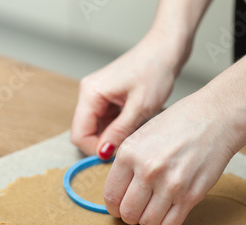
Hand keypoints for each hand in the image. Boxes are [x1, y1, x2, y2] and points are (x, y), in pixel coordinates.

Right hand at [70, 31, 185, 158]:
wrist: (166, 49)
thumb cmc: (155, 70)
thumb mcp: (140, 107)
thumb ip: (119, 132)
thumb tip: (103, 153)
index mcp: (90, 93)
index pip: (79, 135)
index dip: (95, 149)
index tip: (118, 154)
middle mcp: (89, 94)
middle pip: (85, 133)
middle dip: (105, 144)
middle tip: (129, 144)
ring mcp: (97, 96)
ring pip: (97, 129)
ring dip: (113, 136)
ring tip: (135, 129)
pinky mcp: (107, 98)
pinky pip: (106, 122)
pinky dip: (118, 128)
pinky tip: (135, 123)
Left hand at [103, 90, 245, 224]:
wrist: (215, 118)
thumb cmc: (180, 123)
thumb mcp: (142, 136)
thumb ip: (127, 164)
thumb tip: (118, 192)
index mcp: (130, 153)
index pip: (111, 195)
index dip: (113, 206)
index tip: (118, 206)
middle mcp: (148, 171)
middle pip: (127, 213)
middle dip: (129, 215)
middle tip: (136, 208)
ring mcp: (170, 185)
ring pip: (147, 222)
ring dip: (148, 219)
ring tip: (154, 207)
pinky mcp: (191, 196)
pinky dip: (166, 222)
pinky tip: (169, 210)